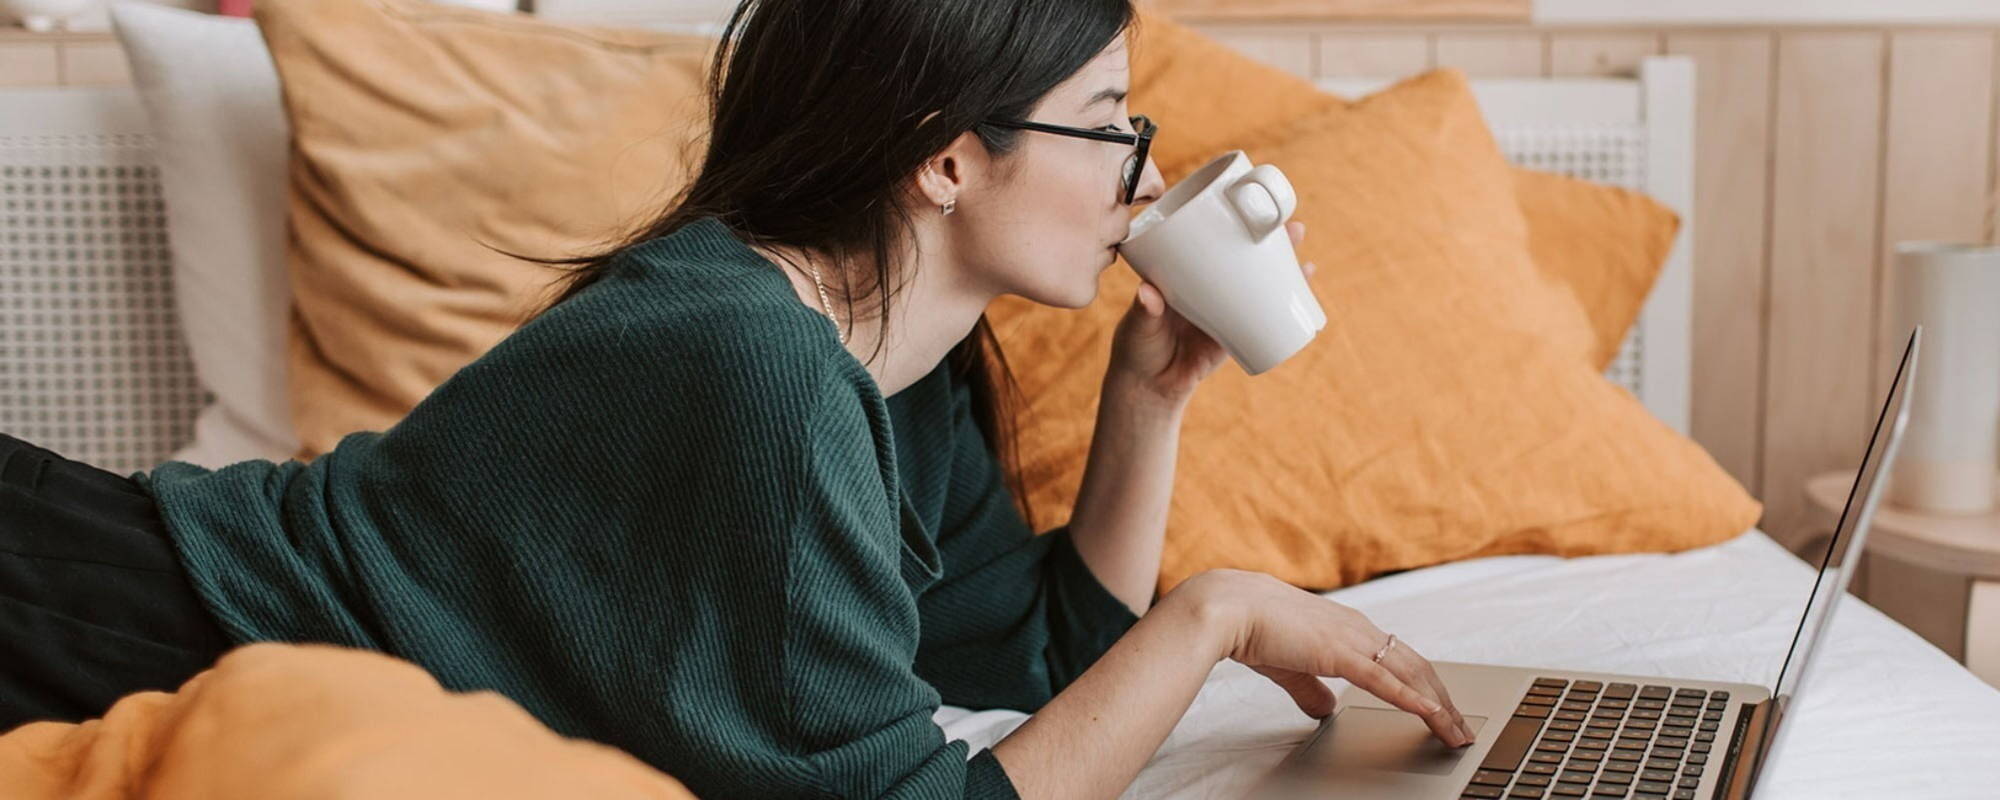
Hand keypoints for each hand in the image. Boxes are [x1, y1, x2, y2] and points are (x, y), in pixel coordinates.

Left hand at [1107, 220, 1315, 406]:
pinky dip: (1285, 308)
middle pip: (1245, 257)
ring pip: (1260, 284)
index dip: (1236, 223)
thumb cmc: (1137, 348)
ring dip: (1285, 272)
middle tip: (1295, 230)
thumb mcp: (1138, 324)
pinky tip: (1303, 299)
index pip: (1214, 240)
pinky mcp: (1235, 335)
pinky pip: (1264, 317)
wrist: (1149, 387)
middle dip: (1273, 243)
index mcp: (1186, 274)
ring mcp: (1226, 309)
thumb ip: (1144, 310)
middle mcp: (1210, 286)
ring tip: (1306, 264)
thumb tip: (1149, 293)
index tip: (1255, 208)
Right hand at [1167, 568, 1473, 746]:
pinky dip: (1412, 700)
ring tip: (1455, 732)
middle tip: (1460, 729)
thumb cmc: (1253, 628)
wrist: (1229, 608)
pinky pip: (1385, 681)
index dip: (1424, 686)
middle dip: (1443, 701)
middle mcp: (1359, 628)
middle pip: (1417, 667)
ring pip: (1411, 674)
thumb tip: (1326, 709)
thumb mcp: (1290, 665)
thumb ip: (1312, 688)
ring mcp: (1353, 638)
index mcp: (1348, 627)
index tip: (1440, 710)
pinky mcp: (1340, 652)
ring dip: (1438, 706)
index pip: (1399, 658)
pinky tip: (1431, 716)